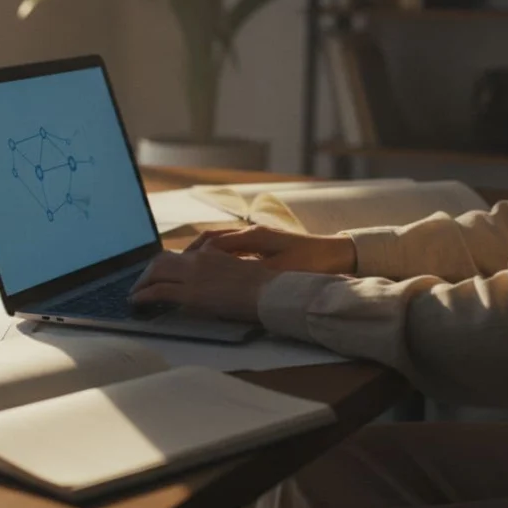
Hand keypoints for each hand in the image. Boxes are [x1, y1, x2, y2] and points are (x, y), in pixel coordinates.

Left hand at [128, 249, 281, 321]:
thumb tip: (213, 281)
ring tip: (136, 294)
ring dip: (142, 282)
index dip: (167, 264)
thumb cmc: (265, 287)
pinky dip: (143, 295)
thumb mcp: (242, 271)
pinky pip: (158, 291)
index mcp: (213, 252)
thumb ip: (223, 270)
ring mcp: (193, 274)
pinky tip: (136, 302)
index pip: (181, 254)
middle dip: (149, 272)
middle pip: (163, 260)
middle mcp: (199, 258)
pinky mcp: (190, 293)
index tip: (160, 272)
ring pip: (156, 272)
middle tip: (141, 283)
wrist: (271, 293)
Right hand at [185, 225, 356, 274]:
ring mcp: (257, 236)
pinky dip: (215, 256)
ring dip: (200, 254)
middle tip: (168, 269)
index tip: (174, 268)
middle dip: (188, 253)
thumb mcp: (281, 270)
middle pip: (210, 239)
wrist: (338, 255)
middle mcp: (252, 232)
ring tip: (184, 269)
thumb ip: (250, 271)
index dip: (191, 256)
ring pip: (219, 242)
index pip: (213, 242)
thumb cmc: (312, 263)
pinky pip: (231, 247)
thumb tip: (224, 274)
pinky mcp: (263, 243)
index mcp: (254, 236)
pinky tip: (210, 269)